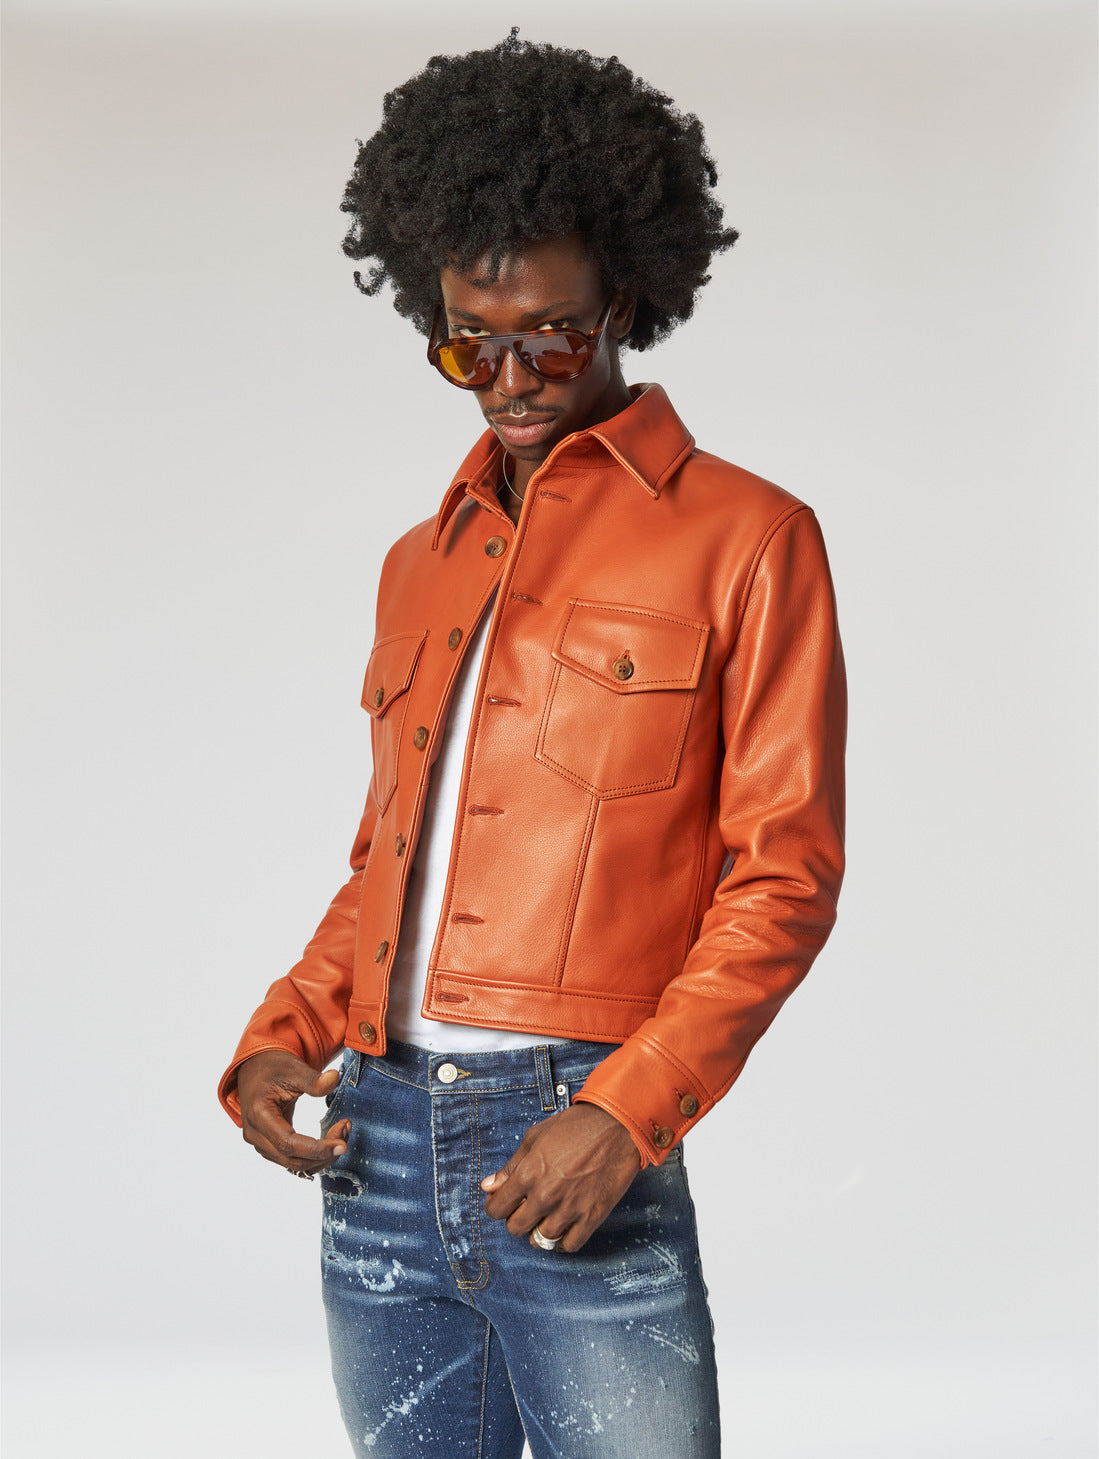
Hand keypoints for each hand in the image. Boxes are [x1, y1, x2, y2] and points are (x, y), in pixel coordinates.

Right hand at [236, 1050, 350, 1175]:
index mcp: (259, 1115)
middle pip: (292, 1160)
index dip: (317, 1149)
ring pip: (293, 1164)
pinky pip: (292, 1159)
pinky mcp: (268, 1145)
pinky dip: (312, 1155)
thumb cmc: (272, 1067)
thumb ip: (313, 1079)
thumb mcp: (293, 1068)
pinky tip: (329, 1140)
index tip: (342, 1146)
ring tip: (341, 1132)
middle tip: (346, 1133)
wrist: (256, 1069)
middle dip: (323, 1153)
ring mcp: (260, 1142)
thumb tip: (334, 1078)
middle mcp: (255, 1134)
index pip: (289, 1144)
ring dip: (320, 1156)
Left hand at [480, 1103, 640, 1252]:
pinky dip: (562, 1241)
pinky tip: (563, 1228)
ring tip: (546, 1216)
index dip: (496, 1206)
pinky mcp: (591, 1217)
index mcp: (528, 1174)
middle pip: (515, 1228)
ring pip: (540, 1240)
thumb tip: (489, 1186)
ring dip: (539, 1230)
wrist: (617, 1126)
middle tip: (525, 1208)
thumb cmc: (576, 1126)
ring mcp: (569, 1209)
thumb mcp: (535, 1137)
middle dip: (516, 1219)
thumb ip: (510, 1165)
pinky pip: (569, 1245)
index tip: (503, 1202)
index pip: (496, 1208)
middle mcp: (545, 1196)